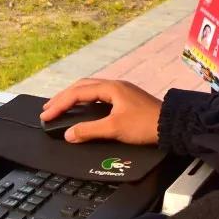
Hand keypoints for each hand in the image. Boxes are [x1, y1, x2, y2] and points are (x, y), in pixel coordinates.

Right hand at [39, 78, 161, 144]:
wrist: (172, 125)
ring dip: (73, 98)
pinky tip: (83, 109)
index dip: (59, 104)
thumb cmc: (145, 125)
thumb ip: (89, 130)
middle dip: (63, 98)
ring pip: (90, 90)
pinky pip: (98, 96)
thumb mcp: (114, 128)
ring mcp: (120, 91)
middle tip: (48, 109)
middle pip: (81, 87)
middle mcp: (114, 85)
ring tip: (61, 107)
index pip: (77, 93)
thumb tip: (69, 134)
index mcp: (110, 88)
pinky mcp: (125, 99)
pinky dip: (85, 102)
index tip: (46, 115)